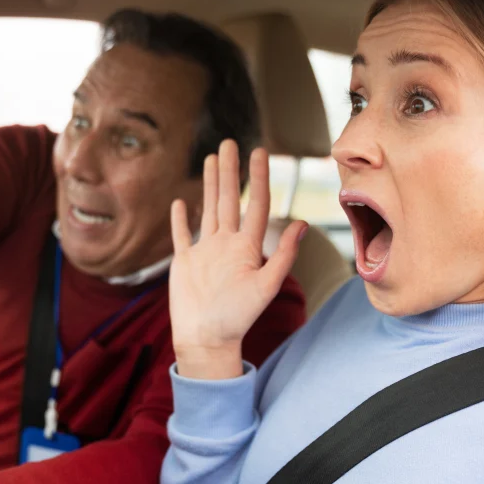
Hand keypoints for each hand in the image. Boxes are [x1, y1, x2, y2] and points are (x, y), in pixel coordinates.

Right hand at [169, 141, 304, 378]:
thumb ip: (283, 254)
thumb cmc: (238, 318)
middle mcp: (227, 244)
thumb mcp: (265, 285)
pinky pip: (182, 235)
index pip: (255, 204)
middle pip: (230, 199)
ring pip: (209, 209)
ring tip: (211, 159)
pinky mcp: (185, 262)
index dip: (259, 177)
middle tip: (230, 143)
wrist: (207, 340)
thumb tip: (303, 223)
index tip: (260, 151)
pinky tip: (181, 202)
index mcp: (247, 247)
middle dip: (230, 171)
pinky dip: (180, 219)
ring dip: (211, 185)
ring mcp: (205, 252)